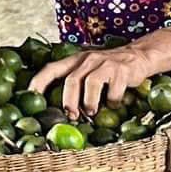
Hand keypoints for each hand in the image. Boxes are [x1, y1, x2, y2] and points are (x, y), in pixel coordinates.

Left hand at [28, 44, 150, 115]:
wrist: (139, 55)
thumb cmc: (109, 69)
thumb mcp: (89, 69)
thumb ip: (76, 82)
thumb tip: (63, 110)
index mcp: (76, 60)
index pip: (52, 69)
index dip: (39, 82)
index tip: (31, 96)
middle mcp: (88, 59)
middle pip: (71, 80)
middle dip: (69, 101)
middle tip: (71, 116)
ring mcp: (106, 64)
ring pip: (91, 83)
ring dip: (89, 102)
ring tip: (91, 112)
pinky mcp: (122, 70)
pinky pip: (114, 90)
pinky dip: (113, 101)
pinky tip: (114, 105)